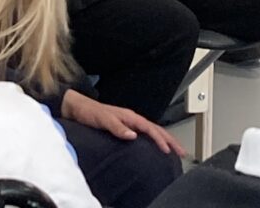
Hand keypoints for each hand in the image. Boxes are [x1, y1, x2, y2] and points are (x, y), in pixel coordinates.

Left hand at [61, 90, 185, 154]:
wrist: (77, 108)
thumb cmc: (89, 113)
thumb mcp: (102, 119)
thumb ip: (117, 126)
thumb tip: (133, 135)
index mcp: (129, 116)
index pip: (150, 128)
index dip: (160, 139)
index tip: (168, 151)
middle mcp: (131, 118)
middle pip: (155, 129)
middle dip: (170, 139)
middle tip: (182, 152)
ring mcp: (128, 122)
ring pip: (151, 130)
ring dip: (164, 139)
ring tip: (174, 150)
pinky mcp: (124, 127)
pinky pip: (144, 133)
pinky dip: (153, 139)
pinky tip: (154, 146)